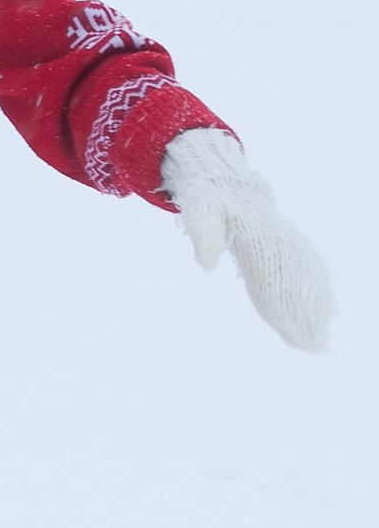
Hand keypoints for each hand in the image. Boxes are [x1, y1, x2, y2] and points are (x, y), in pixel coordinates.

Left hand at [161, 130, 333, 351]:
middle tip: (313, 345)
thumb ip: (204, 236)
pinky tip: (328, 312)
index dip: (281, 303)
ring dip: (316, 306)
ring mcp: (287, 241)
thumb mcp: (200, 213)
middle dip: (305, 313)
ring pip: (307, 276)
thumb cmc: (209, 201)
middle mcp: (278, 240)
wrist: (226, 182)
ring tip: (320, 338)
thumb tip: (205, 263)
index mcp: (256, 236)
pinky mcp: (289, 244)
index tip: (289, 328)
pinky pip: (309, 270)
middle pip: (296, 280)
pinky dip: (318, 291)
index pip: (272, 275)